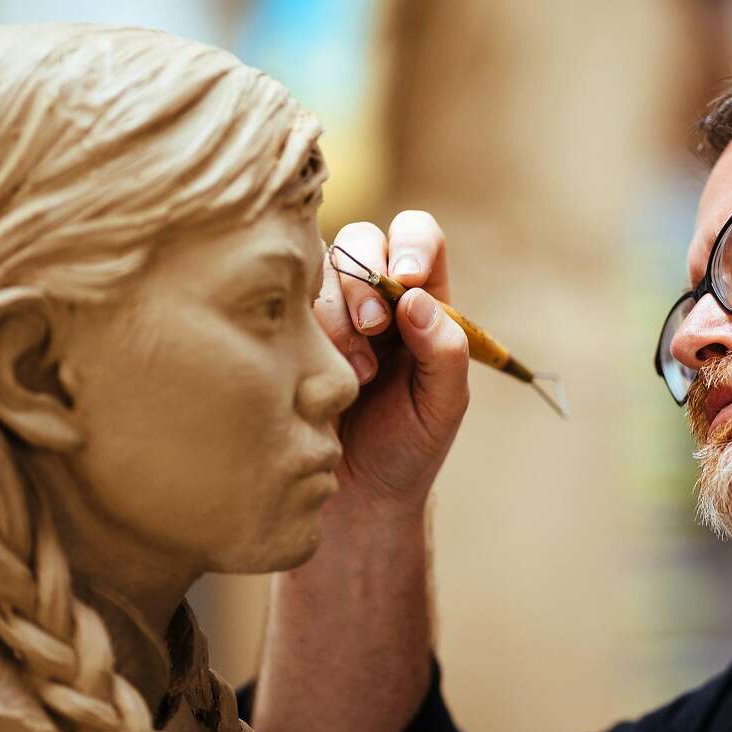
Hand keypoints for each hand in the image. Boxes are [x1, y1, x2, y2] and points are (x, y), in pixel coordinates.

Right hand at [314, 211, 469, 518]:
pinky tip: (319, 370)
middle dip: (366, 277)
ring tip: (356, 373)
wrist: (356, 496)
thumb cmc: (408, 448)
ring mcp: (328, 311)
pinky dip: (304, 325)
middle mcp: (376, 295)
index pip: (420, 236)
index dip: (411, 243)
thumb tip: (416, 299)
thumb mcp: (443, 406)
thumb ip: (445, 352)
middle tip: (375, 328)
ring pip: (321, 267)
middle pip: (364, 239)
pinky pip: (287, 302)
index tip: (406, 279)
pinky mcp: (290, 332)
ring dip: (338, 312)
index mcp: (424, 302)